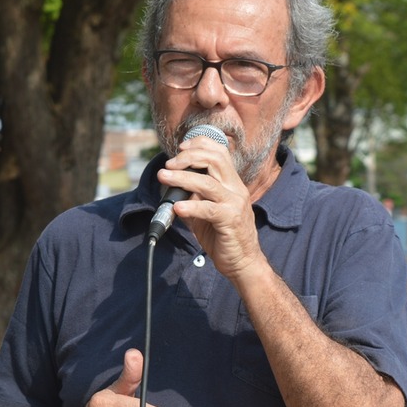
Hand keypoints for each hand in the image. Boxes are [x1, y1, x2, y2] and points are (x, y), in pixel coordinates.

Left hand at [159, 136, 265, 279]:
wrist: (242, 262)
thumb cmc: (224, 236)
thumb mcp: (207, 212)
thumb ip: (193, 198)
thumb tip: (171, 189)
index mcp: (232, 183)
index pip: (220, 152)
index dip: (200, 144)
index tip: (181, 147)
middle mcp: (235, 189)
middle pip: (214, 159)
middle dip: (188, 157)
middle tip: (168, 164)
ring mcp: (235, 203)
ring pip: (207, 183)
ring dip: (182, 177)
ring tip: (164, 177)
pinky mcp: (230, 220)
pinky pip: (208, 209)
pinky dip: (190, 207)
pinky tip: (176, 208)